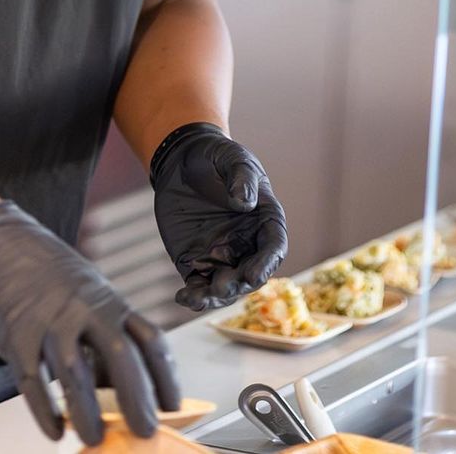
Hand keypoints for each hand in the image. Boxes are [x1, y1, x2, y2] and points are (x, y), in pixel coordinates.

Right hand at [0, 200, 179, 445]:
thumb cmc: (47, 272)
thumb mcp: (87, 294)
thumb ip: (103, 335)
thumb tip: (120, 391)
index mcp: (108, 299)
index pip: (149, 339)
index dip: (166, 376)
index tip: (173, 405)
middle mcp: (83, 307)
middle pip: (120, 355)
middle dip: (136, 398)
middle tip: (144, 431)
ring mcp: (49, 319)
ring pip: (75, 373)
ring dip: (89, 413)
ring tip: (95, 438)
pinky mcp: (16, 333)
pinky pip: (32, 380)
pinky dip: (45, 411)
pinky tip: (54, 430)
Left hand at [150, 122, 287, 310]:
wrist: (183, 159)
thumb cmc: (216, 156)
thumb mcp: (233, 158)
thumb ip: (242, 178)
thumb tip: (244, 202)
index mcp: (265, 220)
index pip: (273, 247)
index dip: (266, 263)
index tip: (254, 275)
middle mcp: (247, 244)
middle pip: (251, 274)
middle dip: (238, 285)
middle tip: (221, 287)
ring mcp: (223, 255)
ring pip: (226, 287)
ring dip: (215, 297)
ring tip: (197, 298)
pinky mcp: (197, 261)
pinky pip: (199, 284)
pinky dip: (194, 296)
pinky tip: (182, 297)